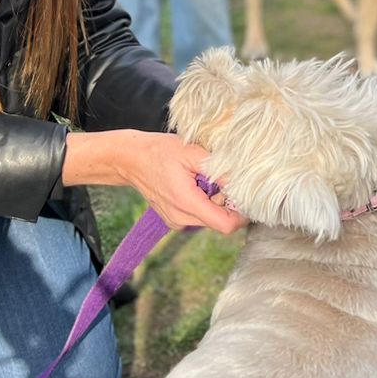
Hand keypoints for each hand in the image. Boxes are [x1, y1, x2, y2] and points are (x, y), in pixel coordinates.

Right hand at [68, 129, 246, 234]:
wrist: (129, 159)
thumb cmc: (159, 151)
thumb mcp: (192, 153)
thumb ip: (218, 169)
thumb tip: (242, 181)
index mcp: (187, 203)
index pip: (225, 225)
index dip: (242, 214)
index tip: (247, 197)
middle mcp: (181, 219)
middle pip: (220, 222)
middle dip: (228, 203)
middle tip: (224, 179)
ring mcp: (176, 221)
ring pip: (209, 219)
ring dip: (215, 202)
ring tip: (206, 178)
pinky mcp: (173, 218)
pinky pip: (198, 215)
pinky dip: (203, 202)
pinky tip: (196, 183)